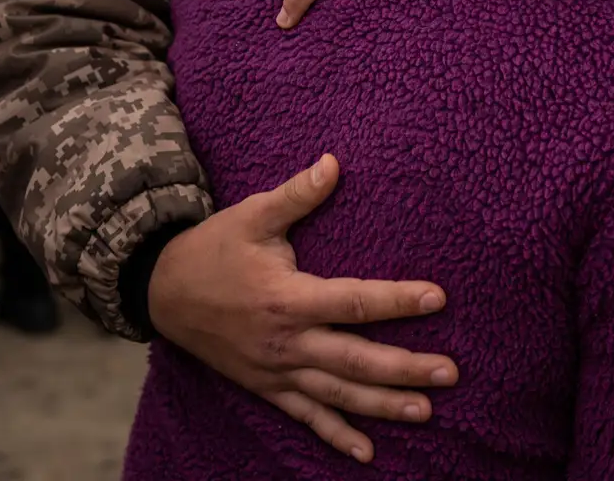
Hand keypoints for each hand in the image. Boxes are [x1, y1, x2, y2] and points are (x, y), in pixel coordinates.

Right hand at [148, 155, 457, 464]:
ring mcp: (276, 370)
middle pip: (355, 359)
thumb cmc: (214, 248)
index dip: (397, 301)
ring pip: (338, 394)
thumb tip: (334, 162)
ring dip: (383, 406)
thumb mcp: (252, 214)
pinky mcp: (266, 386)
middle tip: (449, 372)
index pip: (353, 302)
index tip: (438, 298)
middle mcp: (286, 342)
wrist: (163, 291)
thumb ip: (297, 194)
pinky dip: (336, 436)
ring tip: (426, 411)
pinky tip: (367, 453)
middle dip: (404, 368)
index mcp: (288, 299)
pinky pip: (305, 416)